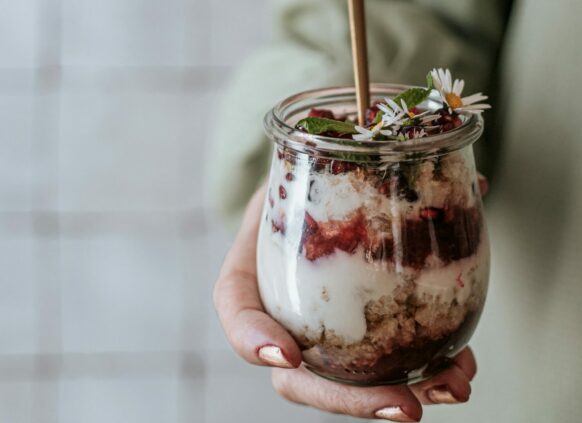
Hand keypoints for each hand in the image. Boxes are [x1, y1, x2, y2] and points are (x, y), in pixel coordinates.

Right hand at [214, 177, 486, 420]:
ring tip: (456, 385)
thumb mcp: (313, 159)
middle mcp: (282, 312)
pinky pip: (378, 365)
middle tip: (405, 407)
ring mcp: (317, 330)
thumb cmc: (304, 180)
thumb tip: (457, 171)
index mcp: (255, 269)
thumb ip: (359, 158)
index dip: (252, 338)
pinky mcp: (352, 334)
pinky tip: (461, 364)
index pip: (237, 310)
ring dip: (399, 395)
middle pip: (297, 375)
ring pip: (346, 382)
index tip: (285, 354)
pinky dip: (420, 371)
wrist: (313, 195)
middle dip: (349, 399)